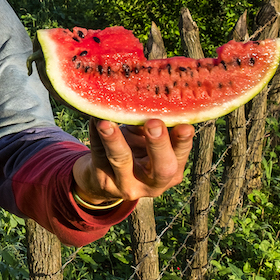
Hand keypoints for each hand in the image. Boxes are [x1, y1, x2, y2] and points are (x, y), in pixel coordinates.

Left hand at [72, 118, 193, 204]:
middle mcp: (153, 183)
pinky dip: (95, 134)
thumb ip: (153, 125)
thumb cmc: (133, 151)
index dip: (183, 142)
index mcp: (171, 171)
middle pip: (161, 168)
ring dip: (115, 140)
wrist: (102, 178)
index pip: (180, 155)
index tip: (185, 126)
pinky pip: (98, 153)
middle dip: (158, 145)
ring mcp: (126, 184)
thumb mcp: (146, 141)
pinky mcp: (102, 180)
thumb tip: (156, 95)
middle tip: (153, 123)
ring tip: (107, 122)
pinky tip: (94, 118)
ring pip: (121, 161)